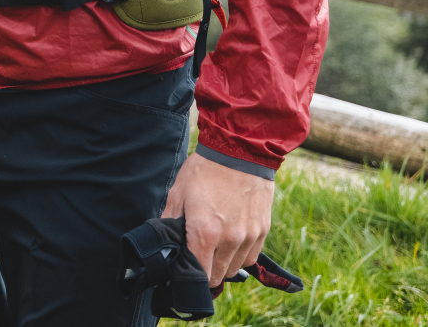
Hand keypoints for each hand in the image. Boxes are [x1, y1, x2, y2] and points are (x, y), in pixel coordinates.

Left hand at [162, 153, 273, 286]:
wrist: (241, 152)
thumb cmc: (205, 170)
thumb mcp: (178, 193)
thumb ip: (169, 222)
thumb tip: (164, 242)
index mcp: (205, 233)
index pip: (198, 274)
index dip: (188, 275)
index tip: (183, 269)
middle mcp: (230, 240)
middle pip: (217, 276)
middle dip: (205, 271)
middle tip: (197, 257)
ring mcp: (249, 237)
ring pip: (235, 269)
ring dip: (223, 265)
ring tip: (213, 249)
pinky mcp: (263, 231)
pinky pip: (250, 257)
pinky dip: (239, 256)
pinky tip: (230, 243)